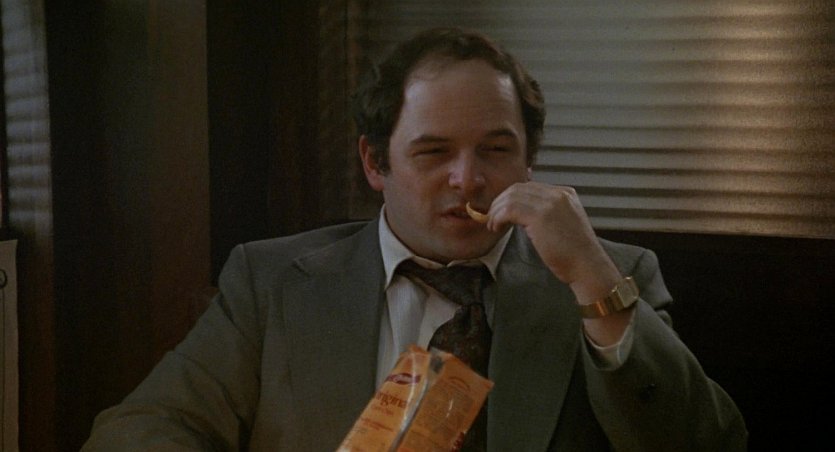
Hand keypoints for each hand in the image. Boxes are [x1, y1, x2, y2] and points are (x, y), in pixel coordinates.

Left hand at [485, 182, 630, 343]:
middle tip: (491, 218)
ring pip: (511, 197)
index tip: (500, 212)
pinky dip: (498, 217)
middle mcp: (558, 194)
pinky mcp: (541, 216)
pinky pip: (510, 209)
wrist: (587, 267)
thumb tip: (519, 214)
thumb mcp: (563, 225)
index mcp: (565, 193)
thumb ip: (546, 214)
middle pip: (518, 188)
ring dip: (497, 210)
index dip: (510, 198)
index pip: (529, 187)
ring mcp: (550, 203)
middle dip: (500, 202)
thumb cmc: (574, 254)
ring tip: (492, 225)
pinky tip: (496, 227)